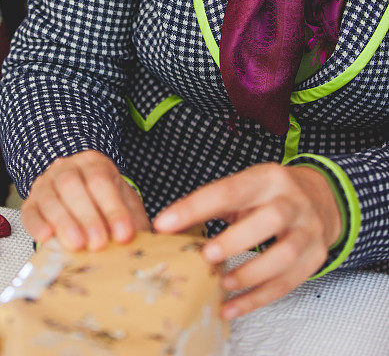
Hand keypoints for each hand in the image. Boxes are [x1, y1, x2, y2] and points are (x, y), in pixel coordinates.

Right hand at [22, 150, 150, 251]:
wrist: (77, 190)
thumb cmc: (103, 201)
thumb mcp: (123, 203)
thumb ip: (133, 219)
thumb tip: (148, 241)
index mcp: (94, 163)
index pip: (101, 181)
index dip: (113, 208)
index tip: (124, 234)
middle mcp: (67, 168)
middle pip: (73, 186)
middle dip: (87, 216)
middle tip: (99, 242)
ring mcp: (46, 183)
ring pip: (50, 197)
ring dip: (64, 223)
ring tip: (77, 245)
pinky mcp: (31, 202)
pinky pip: (30, 211)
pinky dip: (37, 225)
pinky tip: (47, 239)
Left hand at [153, 162, 341, 318]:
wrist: (321, 198)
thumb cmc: (269, 195)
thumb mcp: (245, 188)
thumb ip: (212, 204)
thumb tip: (167, 225)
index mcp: (267, 178)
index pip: (229, 190)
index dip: (195, 207)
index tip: (164, 224)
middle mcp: (291, 201)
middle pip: (269, 219)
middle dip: (236, 240)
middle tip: (207, 255)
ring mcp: (308, 229)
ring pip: (285, 253)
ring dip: (251, 272)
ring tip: (222, 283)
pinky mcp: (316, 256)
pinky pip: (289, 282)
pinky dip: (258, 298)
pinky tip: (232, 307)